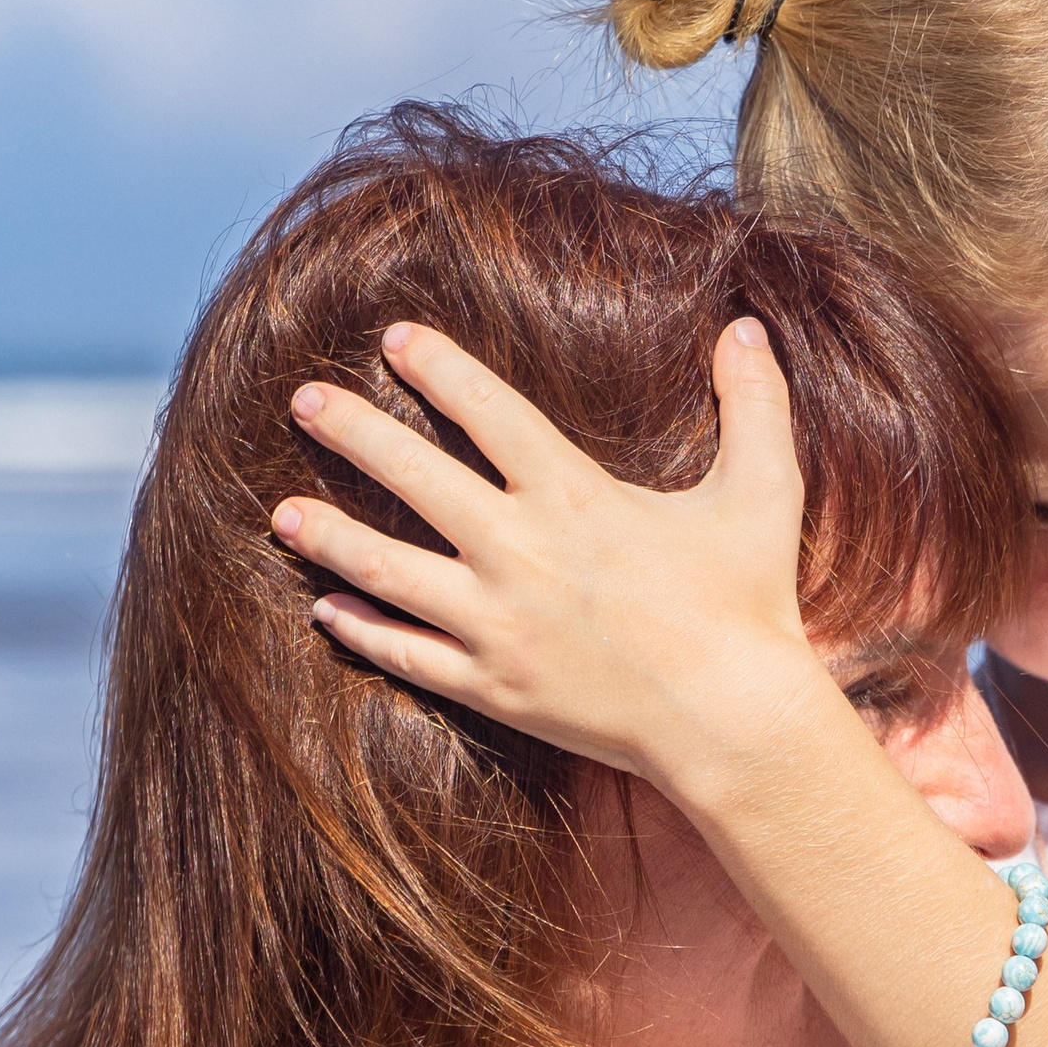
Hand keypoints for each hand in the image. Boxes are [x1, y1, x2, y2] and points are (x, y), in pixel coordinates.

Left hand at [267, 318, 815, 790]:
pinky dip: (363, 630)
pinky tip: (327, 609)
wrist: (734, 722)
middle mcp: (521, 552)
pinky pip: (407, 654)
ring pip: (387, 569)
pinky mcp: (494, 687)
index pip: (488, 411)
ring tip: (283, 512)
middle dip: (353, 431)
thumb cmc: (752, 604)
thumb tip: (748, 324)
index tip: (394, 338)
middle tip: (303, 400)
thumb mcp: (764, 492)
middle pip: (415, 477)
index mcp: (576, 496)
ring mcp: (498, 625)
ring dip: (329, 535)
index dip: (438, 367)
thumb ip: (754, 402)